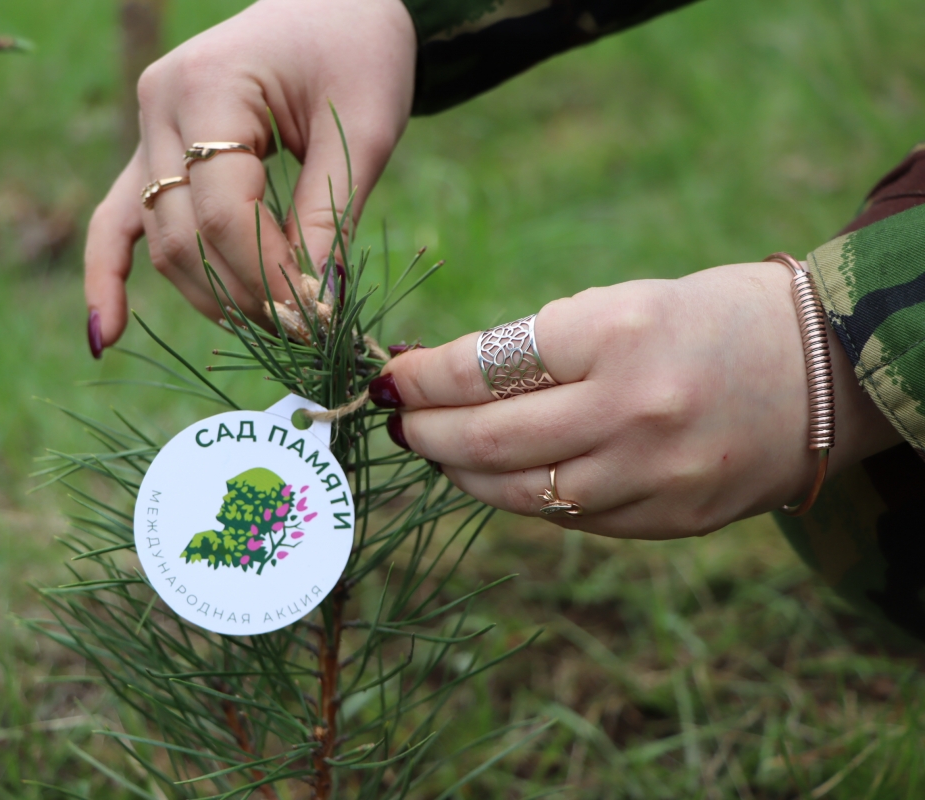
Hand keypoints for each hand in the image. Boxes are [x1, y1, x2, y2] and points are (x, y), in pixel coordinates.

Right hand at [84, 0, 416, 354]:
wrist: (335, 4)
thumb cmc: (357, 51)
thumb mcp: (364, 128)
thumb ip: (331, 215)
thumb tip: (313, 304)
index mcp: (208, 86)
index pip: (222, 212)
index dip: (267, 274)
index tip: (316, 313)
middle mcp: (159, 107)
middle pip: (184, 235)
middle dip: (243, 294)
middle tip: (302, 328)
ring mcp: (147, 129)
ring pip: (161, 241)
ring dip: (210, 295)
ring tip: (269, 326)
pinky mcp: (152, 151)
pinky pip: (117, 221)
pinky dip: (108, 276)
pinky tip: (107, 336)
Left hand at [374, 263, 902, 538]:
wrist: (827, 370)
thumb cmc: (708, 319)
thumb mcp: (622, 302)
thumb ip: (536, 347)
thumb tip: (443, 381)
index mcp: (617, 333)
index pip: (484, 366)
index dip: (423, 378)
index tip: (393, 377)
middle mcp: (634, 410)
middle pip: (489, 440)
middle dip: (426, 433)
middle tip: (399, 421)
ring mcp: (654, 475)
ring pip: (519, 493)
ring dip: (462, 473)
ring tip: (437, 451)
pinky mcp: (669, 520)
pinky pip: (568, 518)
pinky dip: (521, 497)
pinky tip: (500, 476)